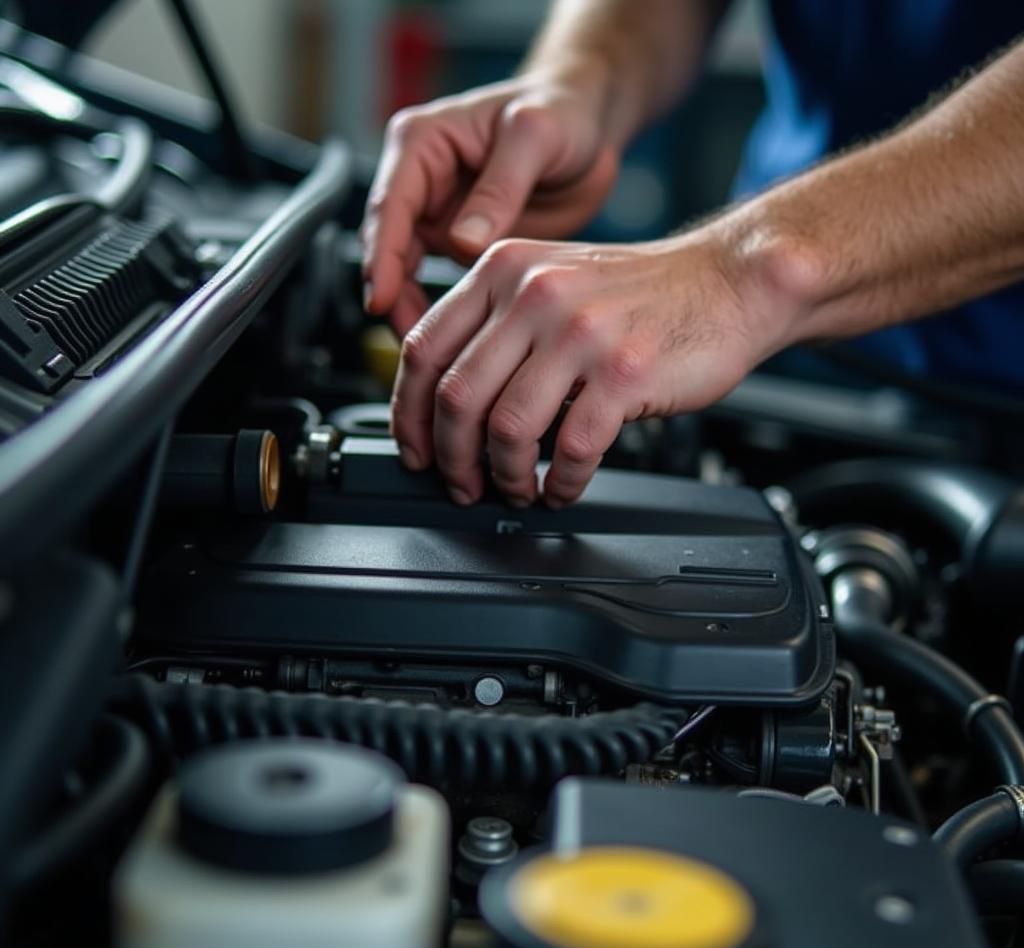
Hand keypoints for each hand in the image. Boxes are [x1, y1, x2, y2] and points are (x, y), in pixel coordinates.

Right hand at [360, 72, 619, 335]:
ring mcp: (440, 214)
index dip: (382, 258)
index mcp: (422, 143)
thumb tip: (464, 239)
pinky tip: (457, 342)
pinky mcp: (463, 242)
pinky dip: (445, 313)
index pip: (389, 207)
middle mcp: (422, 180)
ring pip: (409, 273)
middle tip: (410, 342)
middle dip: (393, 296)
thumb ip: (499, 187)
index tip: (381, 298)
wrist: (591, 125)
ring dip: (415, 311)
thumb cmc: (562, 109)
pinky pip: (442, 283)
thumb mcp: (534, 137)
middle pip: (390, 248)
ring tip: (432, 353)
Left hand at [390, 231, 792, 507]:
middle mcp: (534, 294)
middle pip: (456, 397)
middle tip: (463, 484)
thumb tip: (445, 400)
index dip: (406, 413)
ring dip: (506, 477)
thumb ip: (496, 322)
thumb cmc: (640, 293)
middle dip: (451, 459)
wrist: (728, 281)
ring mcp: (579, 332)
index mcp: (503, 270)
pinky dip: (561, 483)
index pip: (424, 349)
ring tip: (517, 490)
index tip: (415, 449)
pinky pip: (572, 448)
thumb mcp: (551, 279)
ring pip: (507, 428)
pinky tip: (563, 489)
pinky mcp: (623, 372)